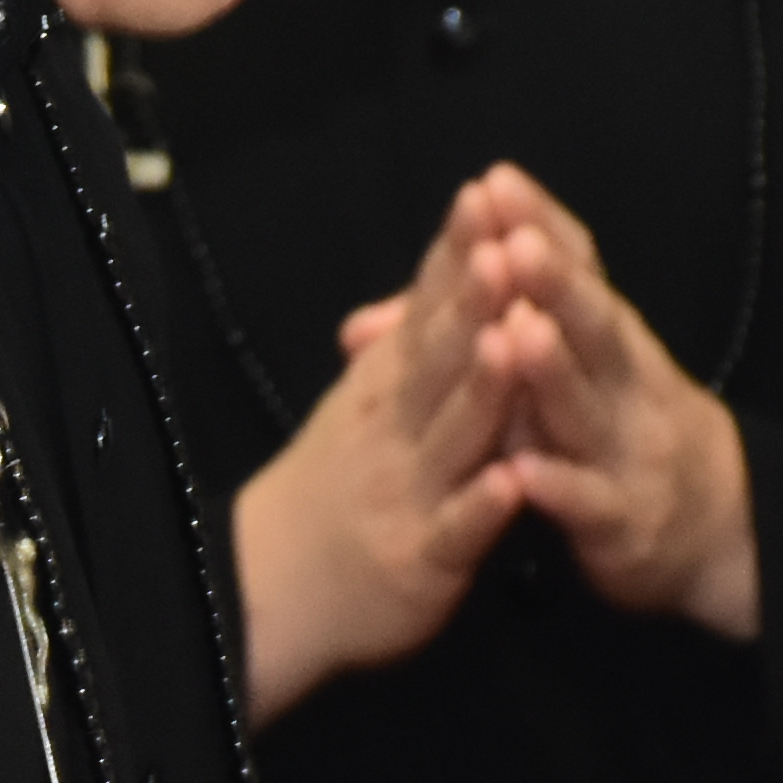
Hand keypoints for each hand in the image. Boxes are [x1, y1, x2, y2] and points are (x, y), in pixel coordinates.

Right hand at [228, 193, 535, 723]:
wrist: (267, 588)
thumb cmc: (331, 486)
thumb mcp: (363, 400)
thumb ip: (407, 336)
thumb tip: (449, 256)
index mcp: (386, 384)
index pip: (426, 307)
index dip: (456, 253)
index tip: (488, 194)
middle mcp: (395, 426)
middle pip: (440, 356)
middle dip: (476, 300)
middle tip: (507, 242)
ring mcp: (408, 491)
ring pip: (451, 434)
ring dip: (483, 388)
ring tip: (515, 339)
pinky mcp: (420, 561)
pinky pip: (455, 532)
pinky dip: (481, 508)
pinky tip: (514, 485)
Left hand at [461, 169, 760, 637]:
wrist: (718, 526)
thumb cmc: (623, 430)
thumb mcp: (577, 368)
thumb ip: (509, 316)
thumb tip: (429, 272)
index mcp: (607, 338)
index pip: (579, 270)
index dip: (540, 226)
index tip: (497, 183)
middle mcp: (624, 382)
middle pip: (591, 325)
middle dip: (553, 281)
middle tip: (514, 240)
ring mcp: (628, 450)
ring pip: (586, 408)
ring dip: (554, 370)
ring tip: (518, 329)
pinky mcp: (625, 523)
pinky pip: (590, 504)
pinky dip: (559, 487)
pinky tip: (524, 473)